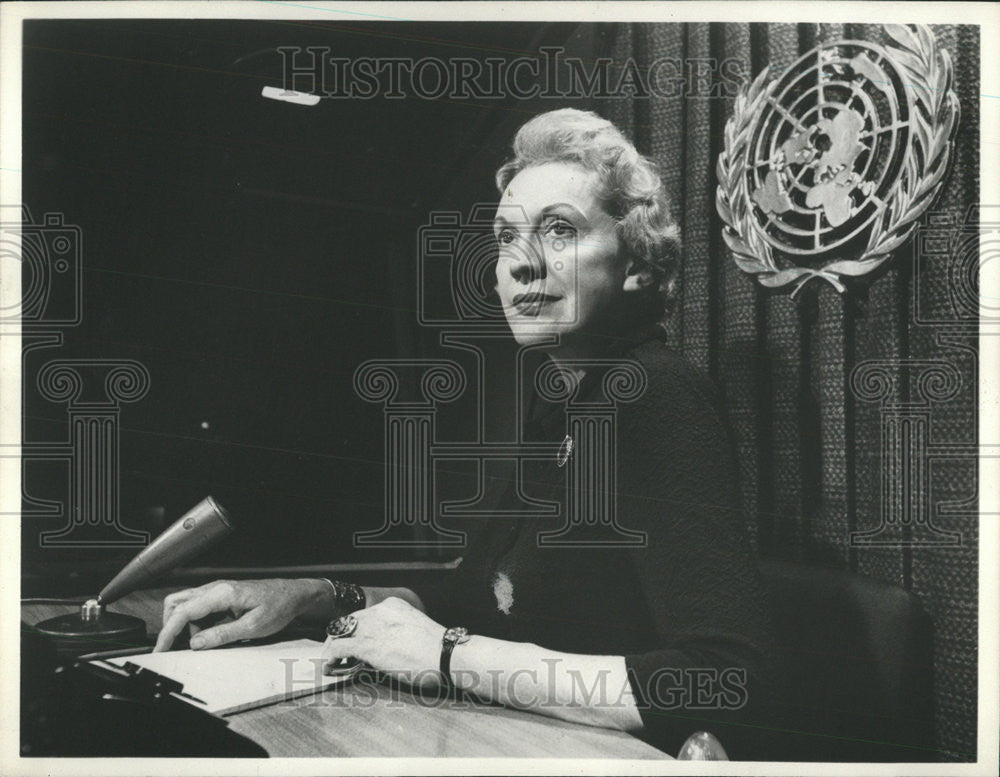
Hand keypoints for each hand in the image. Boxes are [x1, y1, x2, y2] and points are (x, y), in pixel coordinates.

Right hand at [154, 578, 325, 651]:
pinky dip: (196, 622)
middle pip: (176, 603)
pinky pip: (199, 607)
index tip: (161, 650)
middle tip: (176, 648)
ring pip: (185, 604)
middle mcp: (216, 587)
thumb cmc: (279, 606)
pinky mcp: (222, 595)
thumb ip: (222, 635)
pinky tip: (209, 635)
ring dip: (184, 625)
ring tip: (200, 643)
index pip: (183, 611)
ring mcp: (218, 590)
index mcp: (222, 593)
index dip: (168, 632)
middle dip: (171, 626)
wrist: (294, 594)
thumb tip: (195, 643)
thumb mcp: (253, 626)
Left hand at [321, 597, 444, 688]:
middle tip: (338, 651)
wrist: (446, 655)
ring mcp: (374, 626)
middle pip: (350, 621)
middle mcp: (381, 610)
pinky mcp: (369, 645)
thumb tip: (383, 645)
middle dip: (342, 636)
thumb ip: (396, 631)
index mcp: (393, 605)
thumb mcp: (414, 629)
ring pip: (342, 632)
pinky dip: (332, 655)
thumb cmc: (436, 649)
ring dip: (334, 646)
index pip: (365, 614)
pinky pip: (340, 646)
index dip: (356, 629)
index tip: (352, 641)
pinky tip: (331, 664)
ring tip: (332, 659)